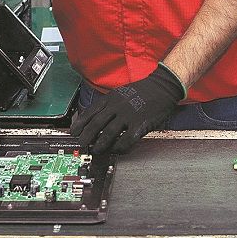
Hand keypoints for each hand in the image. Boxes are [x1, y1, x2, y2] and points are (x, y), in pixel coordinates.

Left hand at [70, 64, 184, 153]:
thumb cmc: (141, 91)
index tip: (74, 132)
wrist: (162, 87)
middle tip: (82, 145)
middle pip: (96, 124)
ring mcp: (128, 115)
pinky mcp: (139, 124)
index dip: (80, 124)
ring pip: (108, 134)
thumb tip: (95, 118)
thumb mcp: (120, 92)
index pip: (90, 112)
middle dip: (86, 137)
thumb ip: (108, 104)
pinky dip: (118, 147)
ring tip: (95, 150)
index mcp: (111, 98)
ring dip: (100, 145)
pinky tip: (116, 150)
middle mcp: (117, 106)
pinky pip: (126, 140)